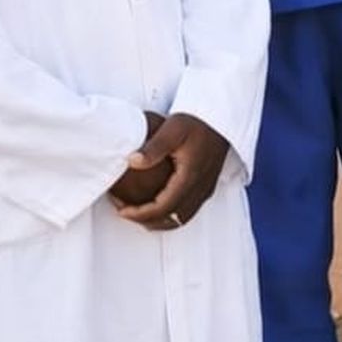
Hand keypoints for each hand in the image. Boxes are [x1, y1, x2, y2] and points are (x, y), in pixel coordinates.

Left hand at [113, 112, 230, 228]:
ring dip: (157, 221)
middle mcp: (199, 188)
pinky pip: (186, 213)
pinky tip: (156, 207)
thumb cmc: (196, 123)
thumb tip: (132, 161)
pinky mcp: (205, 189)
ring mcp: (204, 191)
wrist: (220, 121)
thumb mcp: (172, 129)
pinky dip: (168, 216)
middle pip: (171, 219)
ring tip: (137, 213)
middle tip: (123, 211)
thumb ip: (153, 147)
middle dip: (145, 220)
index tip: (122, 211)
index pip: (163, 207)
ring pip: (180, 220)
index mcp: (190, 176)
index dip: (141, 214)